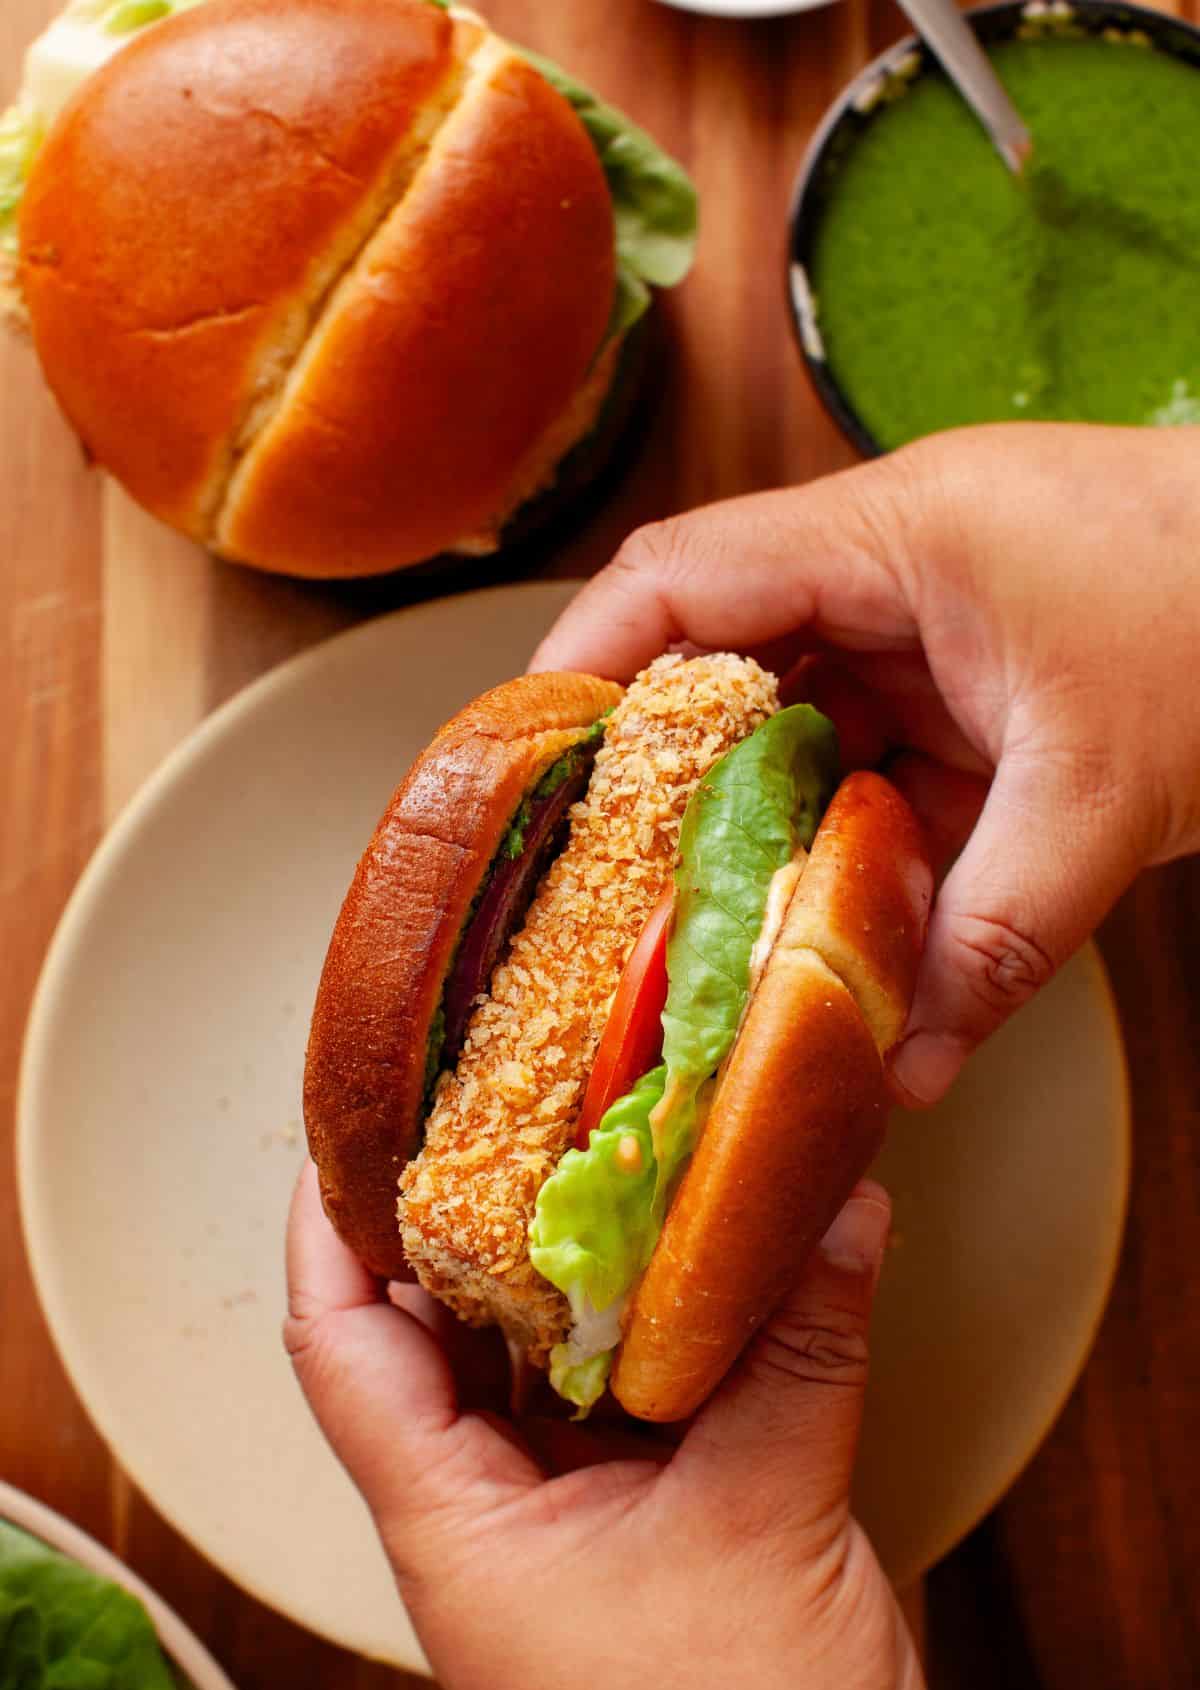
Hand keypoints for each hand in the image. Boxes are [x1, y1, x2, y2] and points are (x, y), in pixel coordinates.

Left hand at [286, 1161, 938, 1689]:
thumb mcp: (768, 1510)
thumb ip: (800, 1346)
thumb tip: (838, 1209)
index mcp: (453, 1527)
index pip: (344, 1346)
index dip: (331, 1230)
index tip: (351, 1135)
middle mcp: (480, 1521)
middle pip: (425, 1338)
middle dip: (452, 1224)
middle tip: (494, 1114)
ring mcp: (549, 1528)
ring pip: (517, 1365)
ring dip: (549, 1271)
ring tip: (581, 1159)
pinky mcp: (623, 1529)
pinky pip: (599, 1400)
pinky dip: (626, 1327)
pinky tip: (671, 1262)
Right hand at [531, 423, 1199, 1104]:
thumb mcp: (1107, 786)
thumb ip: (997, 931)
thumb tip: (904, 1068)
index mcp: (892, 536)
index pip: (679, 576)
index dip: (582, 669)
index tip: (525, 775)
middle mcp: (890, 570)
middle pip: (718, 662)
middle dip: (661, 781)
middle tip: (602, 898)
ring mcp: (933, 629)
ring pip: (797, 727)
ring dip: (759, 829)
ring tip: (701, 934)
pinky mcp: (977, 686)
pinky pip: (875, 764)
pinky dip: (846, 842)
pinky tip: (828, 926)